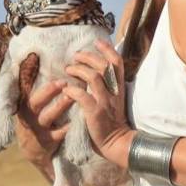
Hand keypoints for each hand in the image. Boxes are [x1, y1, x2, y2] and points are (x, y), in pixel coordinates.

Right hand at [14, 56, 72, 179]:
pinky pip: (59, 134)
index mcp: (24, 103)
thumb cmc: (36, 119)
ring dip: (60, 106)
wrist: (33, 150)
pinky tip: (80, 119)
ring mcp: (36, 129)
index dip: (30, 75)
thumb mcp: (32, 105)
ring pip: (48, 117)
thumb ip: (37, 88)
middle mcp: (27, 116)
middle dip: (48, 91)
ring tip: (72, 96)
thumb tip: (39, 60)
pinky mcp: (46, 142)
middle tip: (63, 81)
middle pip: (35, 102)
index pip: (25, 87)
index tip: (39, 62)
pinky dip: (69, 127)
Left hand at [62, 38, 133, 166]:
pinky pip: (83, 96)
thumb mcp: (113, 101)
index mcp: (119, 88)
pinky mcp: (95, 112)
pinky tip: (66, 89)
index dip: (107, 50)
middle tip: (76, 56)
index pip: (117, 63)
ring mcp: (105, 101)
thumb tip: (92, 73)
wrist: (117, 144)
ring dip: (79, 70)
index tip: (97, 42)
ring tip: (69, 69)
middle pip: (103, 65)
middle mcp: (113, 92)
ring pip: (93, 77)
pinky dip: (73, 90)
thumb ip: (106, 88)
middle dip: (88, 56)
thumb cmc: (112, 123)